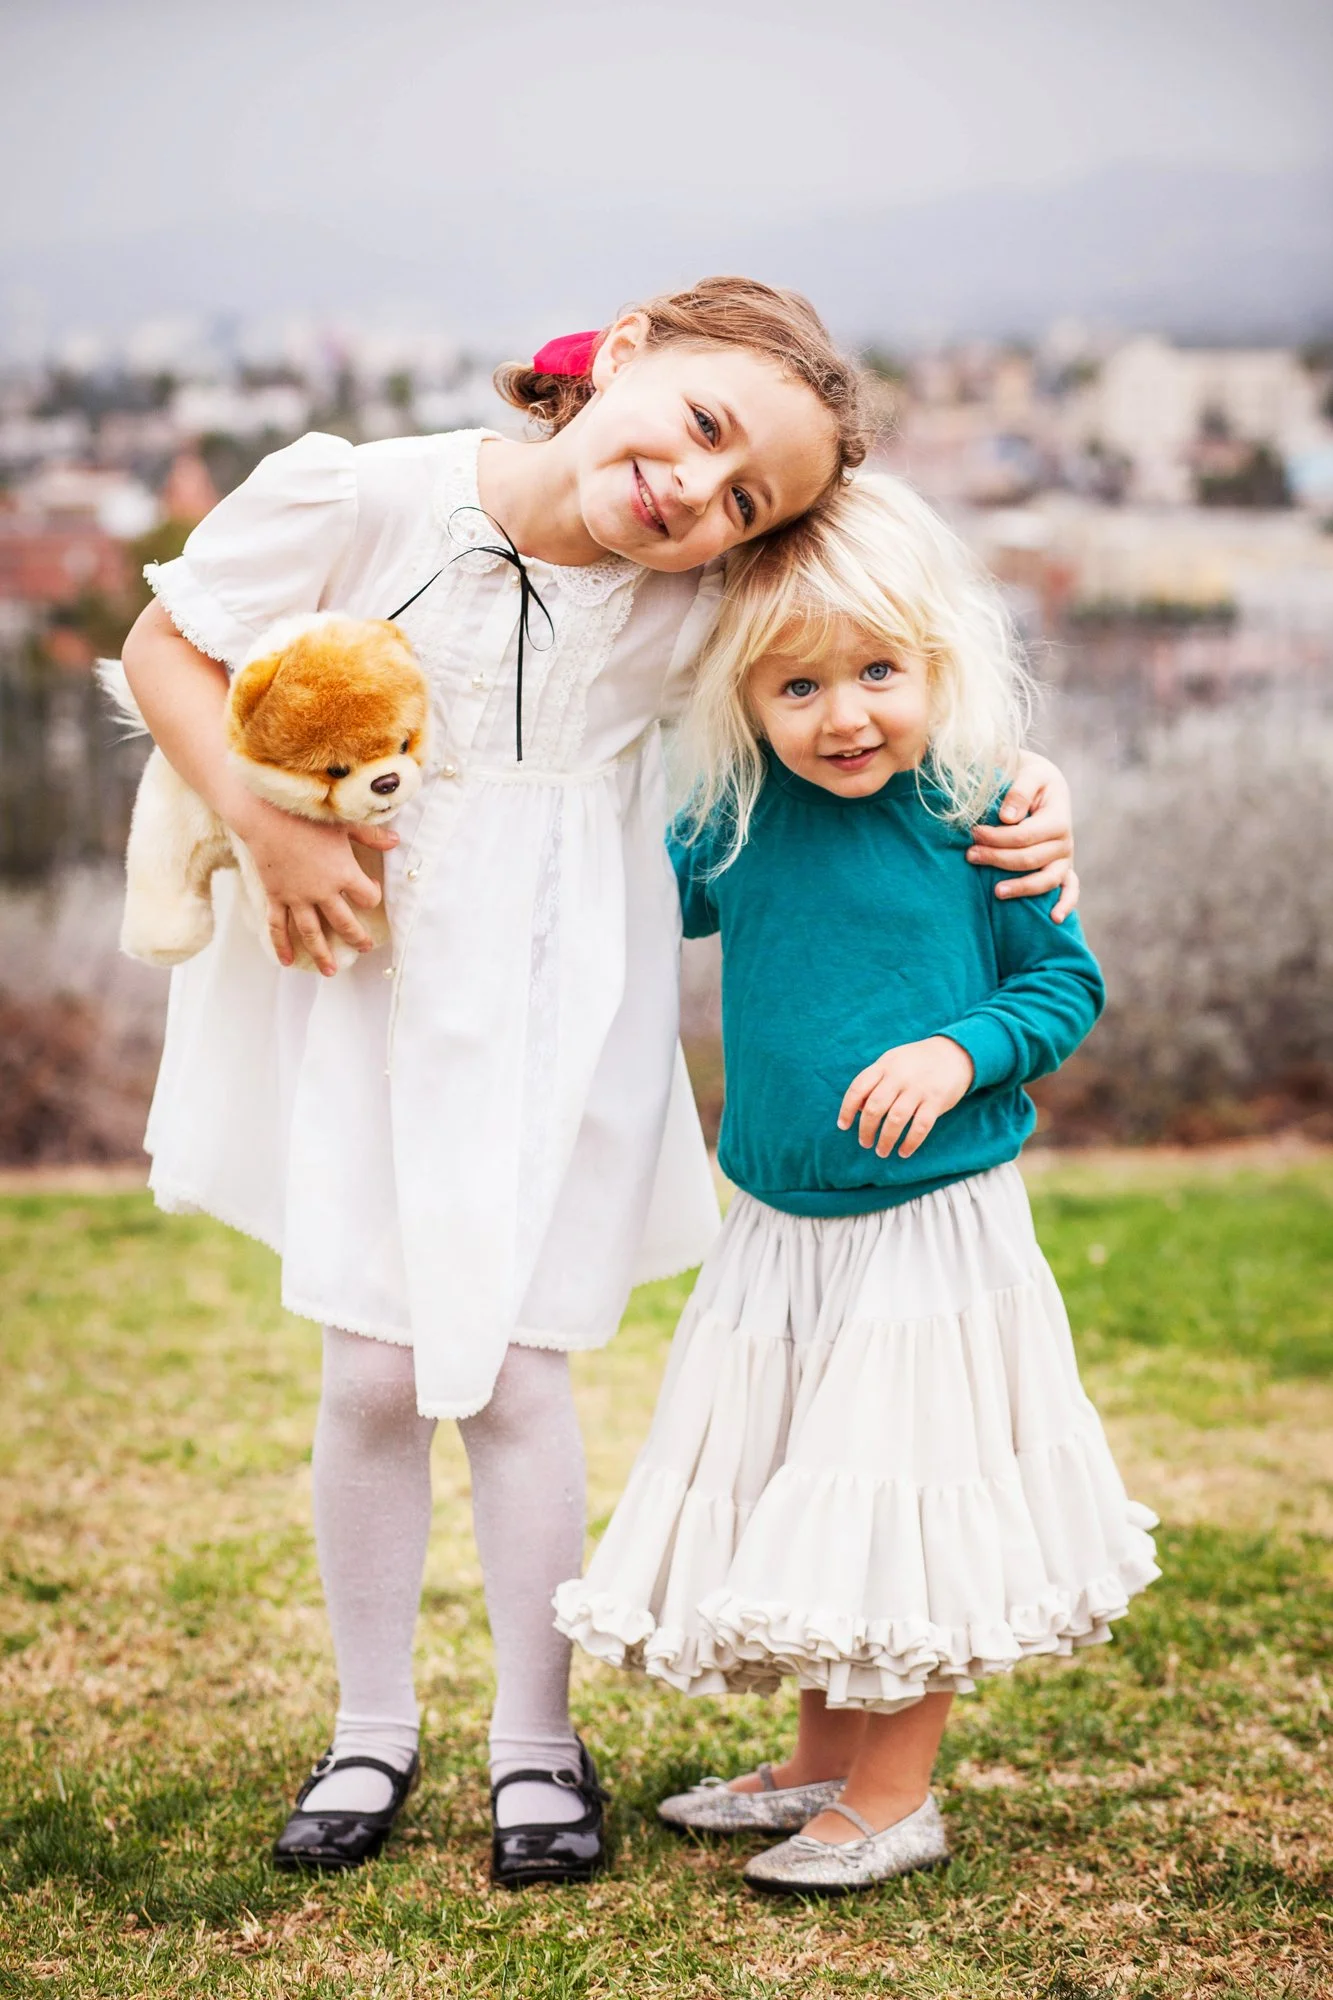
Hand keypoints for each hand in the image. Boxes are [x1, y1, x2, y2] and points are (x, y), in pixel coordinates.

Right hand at [230, 795, 399, 975]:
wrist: (265, 813)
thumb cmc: (307, 814)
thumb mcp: (345, 823)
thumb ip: (371, 836)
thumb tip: (396, 842)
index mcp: (344, 873)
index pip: (368, 897)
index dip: (374, 895)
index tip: (372, 890)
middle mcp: (323, 891)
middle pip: (345, 923)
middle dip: (357, 937)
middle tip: (365, 948)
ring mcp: (298, 897)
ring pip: (312, 933)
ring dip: (321, 954)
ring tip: (330, 971)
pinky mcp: (276, 896)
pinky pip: (279, 926)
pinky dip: (282, 944)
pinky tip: (286, 961)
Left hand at [838, 1036, 974, 1159]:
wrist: (955, 1054)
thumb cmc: (917, 1062)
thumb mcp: (892, 1062)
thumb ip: (875, 1082)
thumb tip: (859, 1109)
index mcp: (885, 1066)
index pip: (858, 1088)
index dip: (847, 1109)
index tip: (843, 1126)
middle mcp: (899, 1077)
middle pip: (875, 1107)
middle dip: (866, 1129)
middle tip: (865, 1143)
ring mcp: (919, 1089)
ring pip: (896, 1120)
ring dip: (886, 1140)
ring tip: (881, 1151)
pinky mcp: (936, 1101)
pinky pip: (920, 1126)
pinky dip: (910, 1142)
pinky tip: (903, 1152)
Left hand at [967, 750, 1078, 920]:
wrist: (1042, 783)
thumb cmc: (1030, 777)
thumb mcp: (1029, 773)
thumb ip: (1019, 792)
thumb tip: (1006, 819)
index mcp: (1057, 818)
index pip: (1023, 836)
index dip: (996, 838)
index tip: (973, 833)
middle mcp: (1064, 842)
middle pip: (1029, 859)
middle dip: (996, 859)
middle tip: (970, 855)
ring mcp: (1065, 858)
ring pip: (1045, 880)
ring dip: (1021, 888)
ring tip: (995, 892)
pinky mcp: (1063, 868)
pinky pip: (1071, 890)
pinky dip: (1066, 904)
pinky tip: (1053, 919)